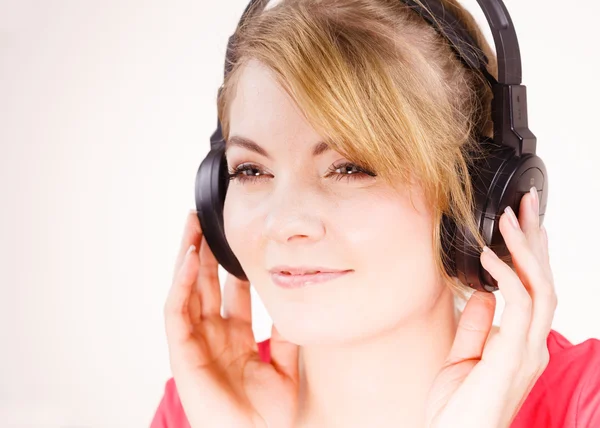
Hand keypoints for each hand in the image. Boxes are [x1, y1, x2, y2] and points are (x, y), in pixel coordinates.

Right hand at [163, 210, 299, 427]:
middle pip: (205, 283)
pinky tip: (188, 258)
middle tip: (207, 219)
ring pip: (187, 289)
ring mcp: (195, 342)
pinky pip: (176, 311)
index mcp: (235, 337)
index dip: (232, 265)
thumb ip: (285, 333)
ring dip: (187, 256)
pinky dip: (180, 284)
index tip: (239, 237)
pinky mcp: (182, 352)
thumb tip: (295, 298)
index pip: (230, 291)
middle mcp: (213, 335)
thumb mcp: (285, 365)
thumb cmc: (269, 415)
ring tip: (192, 224)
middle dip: (205, 251)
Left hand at [425, 188, 556, 427]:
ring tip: (508, 219)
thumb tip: (482, 294)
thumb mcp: (462, 358)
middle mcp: (532, 345)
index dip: (530, 255)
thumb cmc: (457, 408)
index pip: (534, 290)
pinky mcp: (513, 357)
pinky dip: (507, 277)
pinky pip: (518, 307)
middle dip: (535, 240)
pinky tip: (490, 257)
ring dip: (524, 250)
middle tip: (527, 204)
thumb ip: (476, 326)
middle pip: (545, 282)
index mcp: (522, 344)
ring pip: (540, 289)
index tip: (519, 224)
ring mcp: (526, 351)